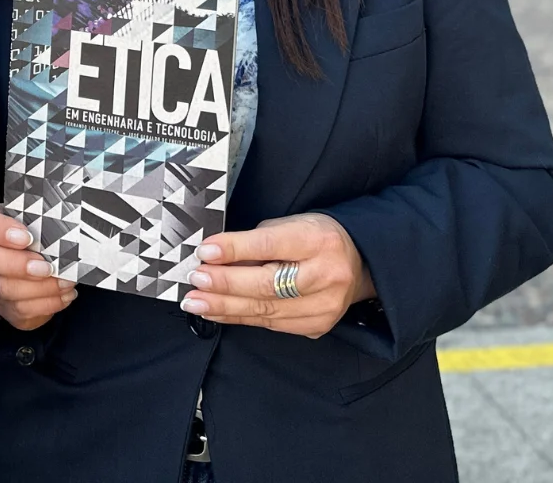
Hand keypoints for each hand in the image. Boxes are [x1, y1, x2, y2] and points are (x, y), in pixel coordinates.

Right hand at [0, 204, 76, 330]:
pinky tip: (65, 295)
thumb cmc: (48, 239)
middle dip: (17, 264)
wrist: (53, 270)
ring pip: (4, 288)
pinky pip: (20, 310)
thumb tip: (68, 222)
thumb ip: (48, 219)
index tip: (28, 238)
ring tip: (67, 282)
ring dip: (41, 287)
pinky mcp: (5, 307)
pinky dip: (48, 303)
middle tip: (47, 267)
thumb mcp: (46, 223)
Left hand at [181, 212, 375, 338]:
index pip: (270, 246)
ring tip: (195, 301)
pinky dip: (238, 317)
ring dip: (224, 306)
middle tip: (195, 280)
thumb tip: (214, 256)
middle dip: (225, 284)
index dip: (234, 250)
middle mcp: (326, 277)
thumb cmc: (315, 238)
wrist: (357, 263)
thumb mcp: (290, 225)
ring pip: (265, 310)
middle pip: (266, 285)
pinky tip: (215, 311)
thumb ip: (256, 241)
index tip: (205, 252)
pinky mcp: (316, 327)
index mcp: (319, 241)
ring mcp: (324, 307)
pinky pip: (269, 324)